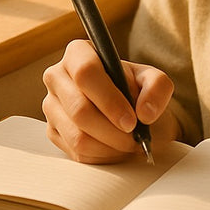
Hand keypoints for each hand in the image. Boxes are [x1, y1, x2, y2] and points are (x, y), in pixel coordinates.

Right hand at [42, 39, 177, 162]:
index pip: (85, 72)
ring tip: (128, 144)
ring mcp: (51, 105)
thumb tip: (144, 112)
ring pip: (77, 135)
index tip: (131, 120)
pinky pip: (75, 152)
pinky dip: (101, 156)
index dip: (109, 99)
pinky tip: (115, 148)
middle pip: (79, 109)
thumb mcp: (155, 82)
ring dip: (109, 146)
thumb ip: (157, 88)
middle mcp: (57, 76)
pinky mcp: (52, 131)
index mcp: (79, 53)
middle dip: (112, 130)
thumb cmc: (139, 92)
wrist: (132, 113)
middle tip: (134, 137)